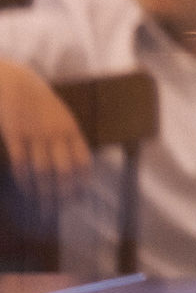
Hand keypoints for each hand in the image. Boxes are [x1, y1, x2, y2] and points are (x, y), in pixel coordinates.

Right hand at [0, 60, 92, 208]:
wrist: (16, 83)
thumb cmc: (42, 102)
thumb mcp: (63, 117)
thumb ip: (69, 139)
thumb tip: (77, 167)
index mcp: (71, 129)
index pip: (83, 160)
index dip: (81, 181)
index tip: (79, 197)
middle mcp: (56, 134)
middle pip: (64, 170)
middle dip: (63, 193)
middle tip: (59, 209)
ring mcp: (35, 135)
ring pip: (42, 171)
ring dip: (43, 192)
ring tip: (43, 207)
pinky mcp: (15, 136)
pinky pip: (21, 162)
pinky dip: (24, 179)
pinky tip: (26, 190)